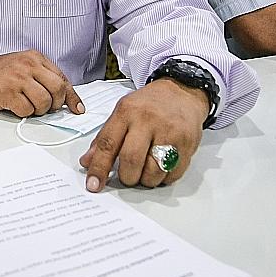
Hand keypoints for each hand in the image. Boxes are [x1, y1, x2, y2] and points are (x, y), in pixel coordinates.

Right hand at [0, 50, 83, 117]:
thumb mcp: (24, 67)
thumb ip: (43, 77)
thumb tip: (65, 98)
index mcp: (35, 57)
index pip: (62, 78)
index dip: (72, 96)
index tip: (78, 108)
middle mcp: (28, 65)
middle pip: (58, 89)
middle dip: (56, 104)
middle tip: (47, 108)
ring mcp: (18, 78)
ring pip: (44, 102)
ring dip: (39, 110)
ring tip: (28, 105)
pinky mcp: (8, 92)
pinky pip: (27, 110)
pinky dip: (24, 113)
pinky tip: (16, 106)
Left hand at [78, 80, 206, 191]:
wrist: (182, 91)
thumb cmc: (149, 104)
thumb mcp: (122, 112)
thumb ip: (105, 138)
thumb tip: (88, 162)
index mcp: (127, 112)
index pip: (108, 144)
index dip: (99, 168)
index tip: (94, 184)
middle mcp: (148, 120)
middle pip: (131, 160)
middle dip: (127, 177)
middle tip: (127, 176)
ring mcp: (170, 132)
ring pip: (153, 171)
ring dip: (146, 180)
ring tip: (145, 172)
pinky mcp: (187, 143)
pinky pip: (172, 174)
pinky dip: (164, 178)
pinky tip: (161, 168)